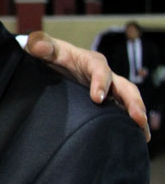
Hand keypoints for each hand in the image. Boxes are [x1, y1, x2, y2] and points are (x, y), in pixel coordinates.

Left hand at [26, 31, 149, 140]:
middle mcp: (104, 74)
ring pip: (128, 99)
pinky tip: (138, 137)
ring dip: (137, 114)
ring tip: (143, 134)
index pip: (100, 70)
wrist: (49, 62)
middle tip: (137, 118)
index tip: (98, 99)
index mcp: (90, 61)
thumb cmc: (47, 55)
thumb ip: (40, 45)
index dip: (101, 83)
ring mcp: (108, 88)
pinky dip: (131, 122)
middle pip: (124, 86)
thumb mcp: (41, 47)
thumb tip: (39, 46)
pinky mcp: (107, 100)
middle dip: (132, 101)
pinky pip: (122, 110)